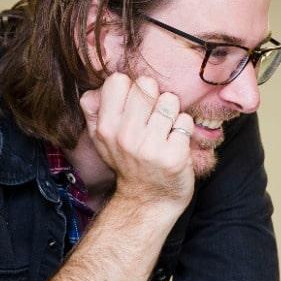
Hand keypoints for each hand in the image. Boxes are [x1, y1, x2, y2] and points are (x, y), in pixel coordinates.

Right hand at [80, 73, 195, 210]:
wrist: (148, 200)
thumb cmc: (127, 161)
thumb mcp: (101, 138)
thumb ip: (95, 108)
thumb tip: (99, 83)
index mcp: (105, 127)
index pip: (118, 80)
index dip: (129, 88)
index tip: (133, 105)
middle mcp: (125, 136)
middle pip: (147, 84)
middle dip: (153, 97)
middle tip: (151, 118)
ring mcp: (150, 147)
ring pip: (170, 100)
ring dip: (171, 113)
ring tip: (163, 131)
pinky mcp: (174, 156)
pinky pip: (185, 121)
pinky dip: (184, 129)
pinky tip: (174, 143)